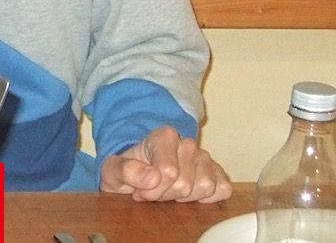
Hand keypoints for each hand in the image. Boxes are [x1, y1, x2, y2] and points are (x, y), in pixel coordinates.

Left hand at [99, 126, 231, 202]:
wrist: (138, 174)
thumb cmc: (127, 171)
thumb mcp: (112, 171)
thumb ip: (125, 170)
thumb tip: (152, 177)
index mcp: (163, 136)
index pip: (168, 172)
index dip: (153, 190)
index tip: (139, 192)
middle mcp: (187, 144)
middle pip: (185, 184)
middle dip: (165, 195)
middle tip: (152, 193)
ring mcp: (205, 158)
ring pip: (205, 187)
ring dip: (184, 199)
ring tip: (168, 192)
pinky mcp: (219, 173)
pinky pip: (222, 190)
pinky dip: (206, 199)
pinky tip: (188, 195)